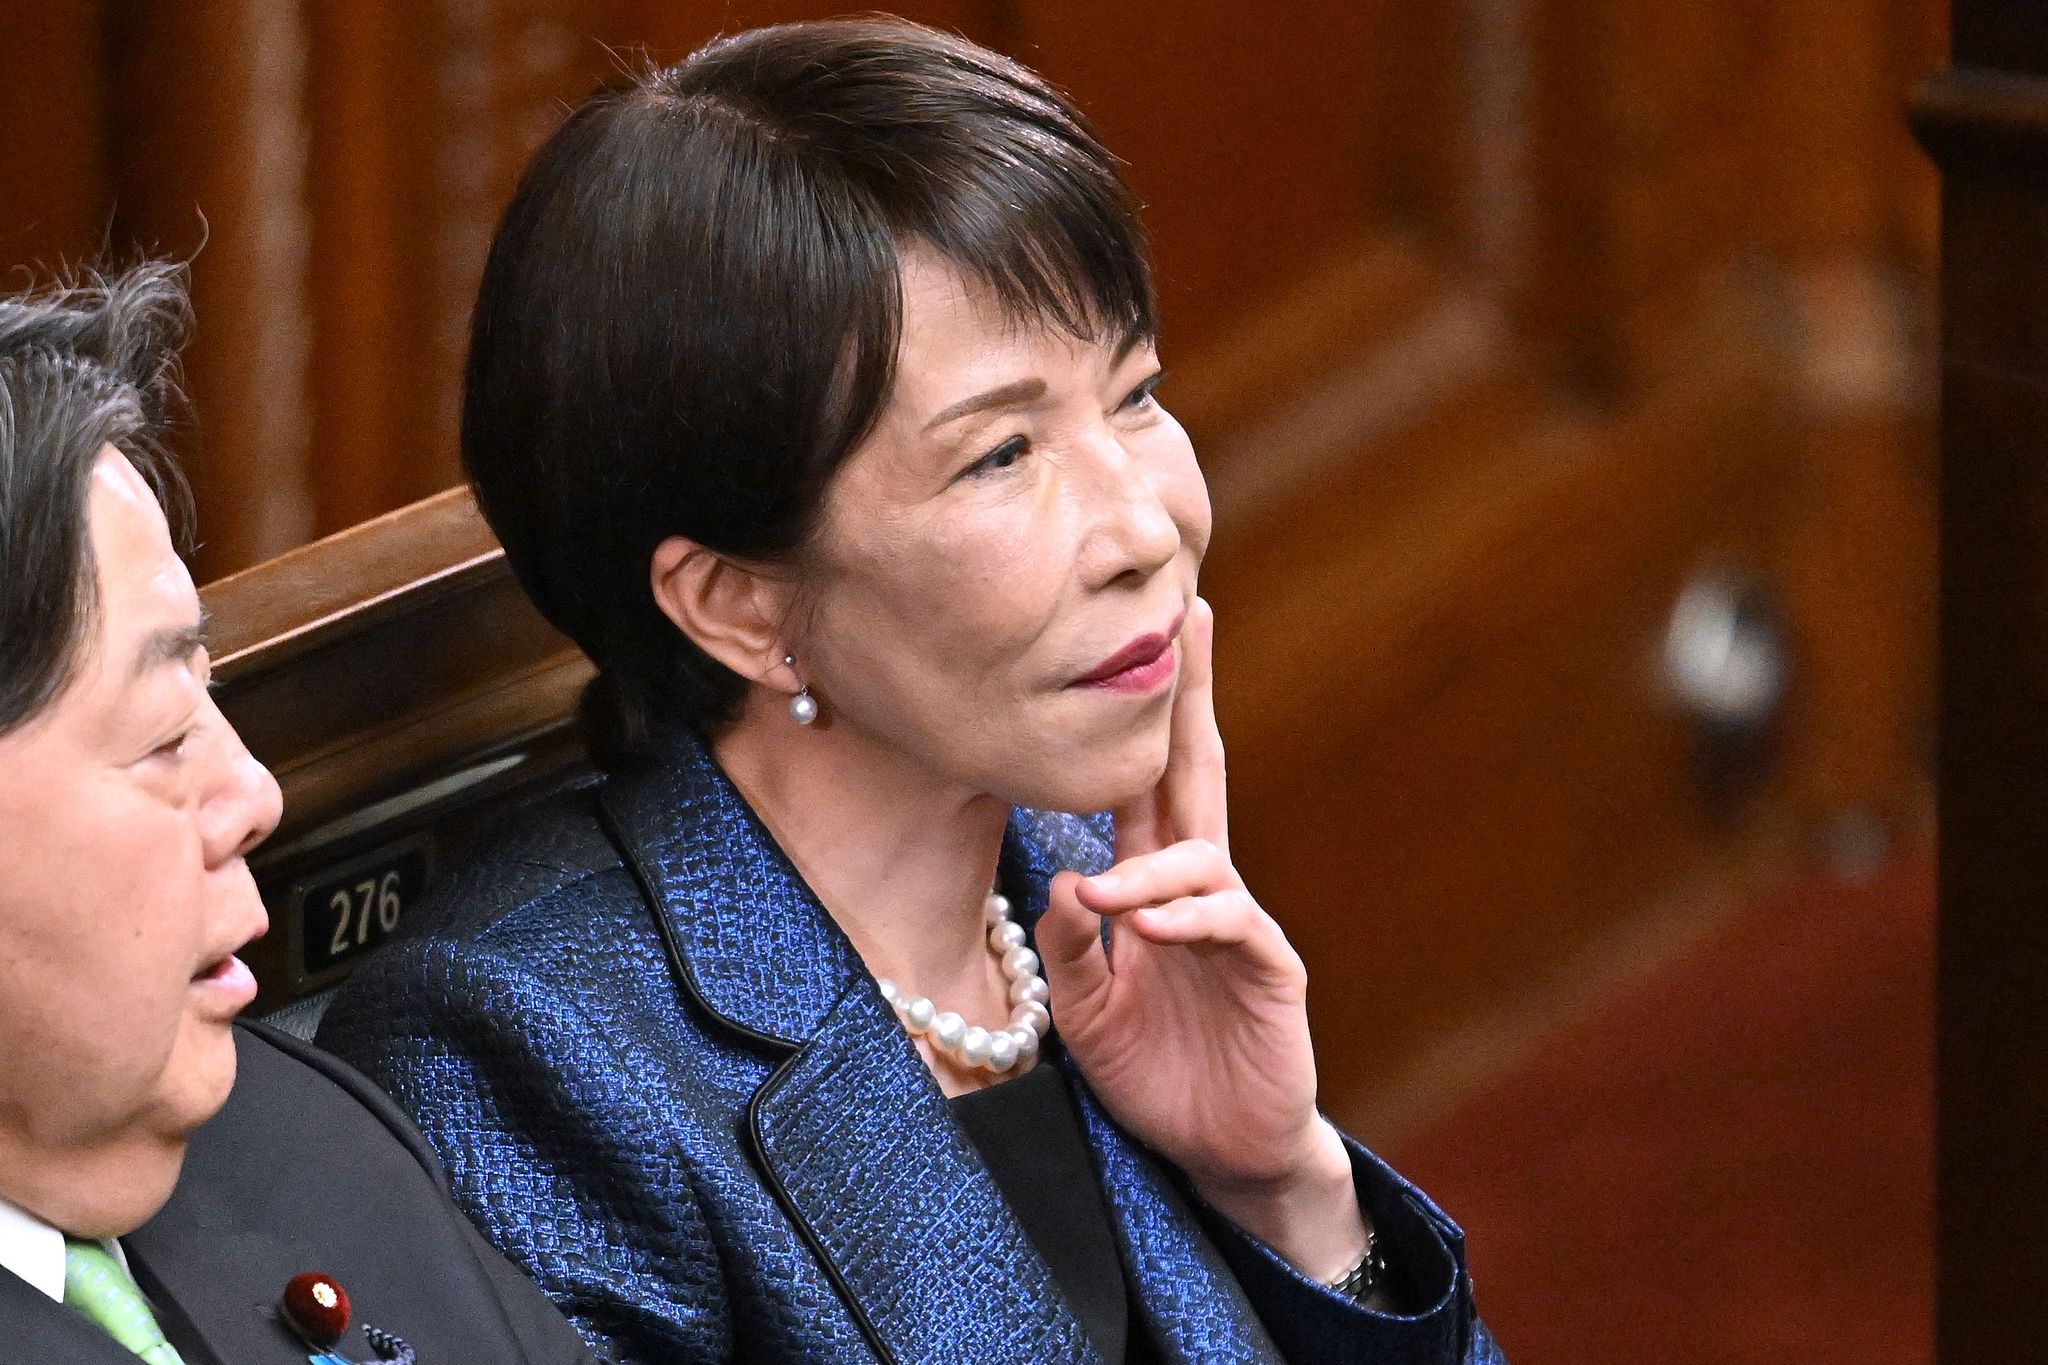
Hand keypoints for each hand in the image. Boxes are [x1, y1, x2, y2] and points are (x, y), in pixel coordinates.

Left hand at [1036, 598, 1366, 1279]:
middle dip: (1193, 695)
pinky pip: (1231, 925)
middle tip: (1192, 614)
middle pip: (1197, 773)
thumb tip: (1064, 882)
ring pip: (1202, 858)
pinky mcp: (1270, 971)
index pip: (1143, 782)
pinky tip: (1151, 925)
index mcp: (1150, 884)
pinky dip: (1188, 919)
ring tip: (1108, 901)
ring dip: (1149, 871)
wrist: (1218, 1150)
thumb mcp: (1083, 1008)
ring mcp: (1238, 926)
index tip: (1132, 638)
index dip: (1139, 715)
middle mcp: (1199, 888)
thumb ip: (1069, 947)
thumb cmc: (1152, 1070)